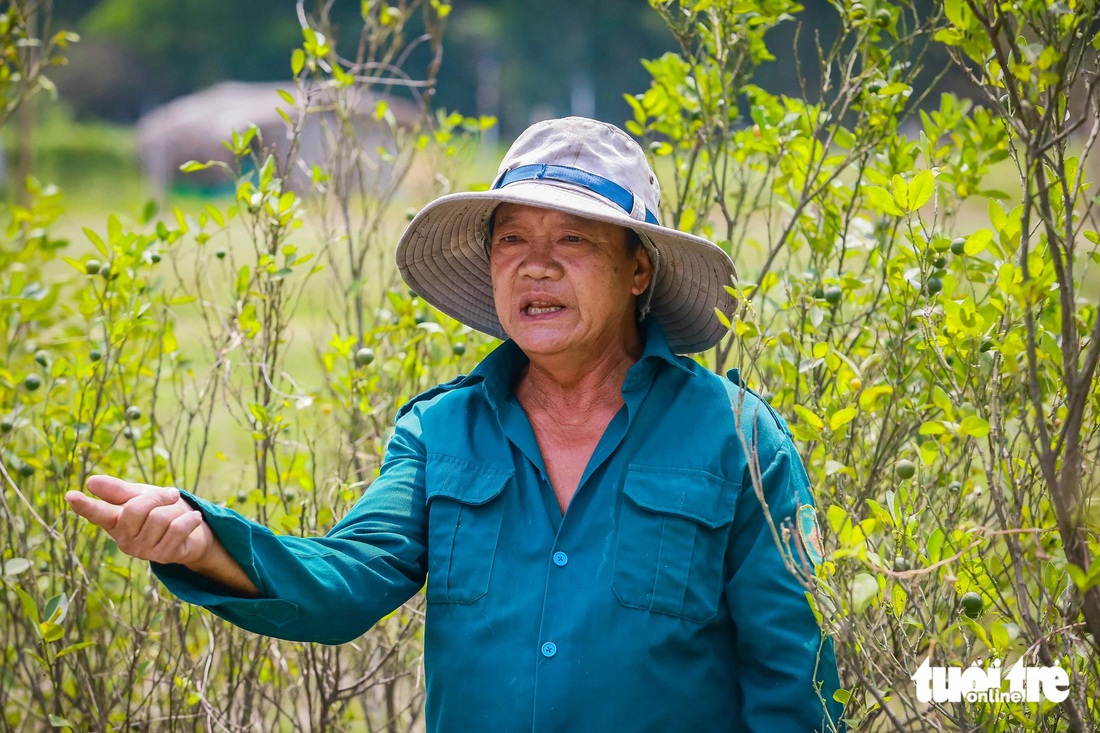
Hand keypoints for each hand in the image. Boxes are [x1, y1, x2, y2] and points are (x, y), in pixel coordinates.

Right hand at [66, 475, 212, 566]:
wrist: (192, 531)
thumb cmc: (161, 510)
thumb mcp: (140, 496)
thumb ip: (118, 491)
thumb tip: (91, 481)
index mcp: (115, 522)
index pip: (97, 513)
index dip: (85, 505)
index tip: (70, 495)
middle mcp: (124, 539)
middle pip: (136, 510)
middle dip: (157, 497)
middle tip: (171, 494)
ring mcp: (143, 551)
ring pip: (160, 519)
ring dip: (176, 509)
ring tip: (180, 510)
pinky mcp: (163, 556)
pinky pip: (177, 529)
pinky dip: (189, 519)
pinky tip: (194, 519)